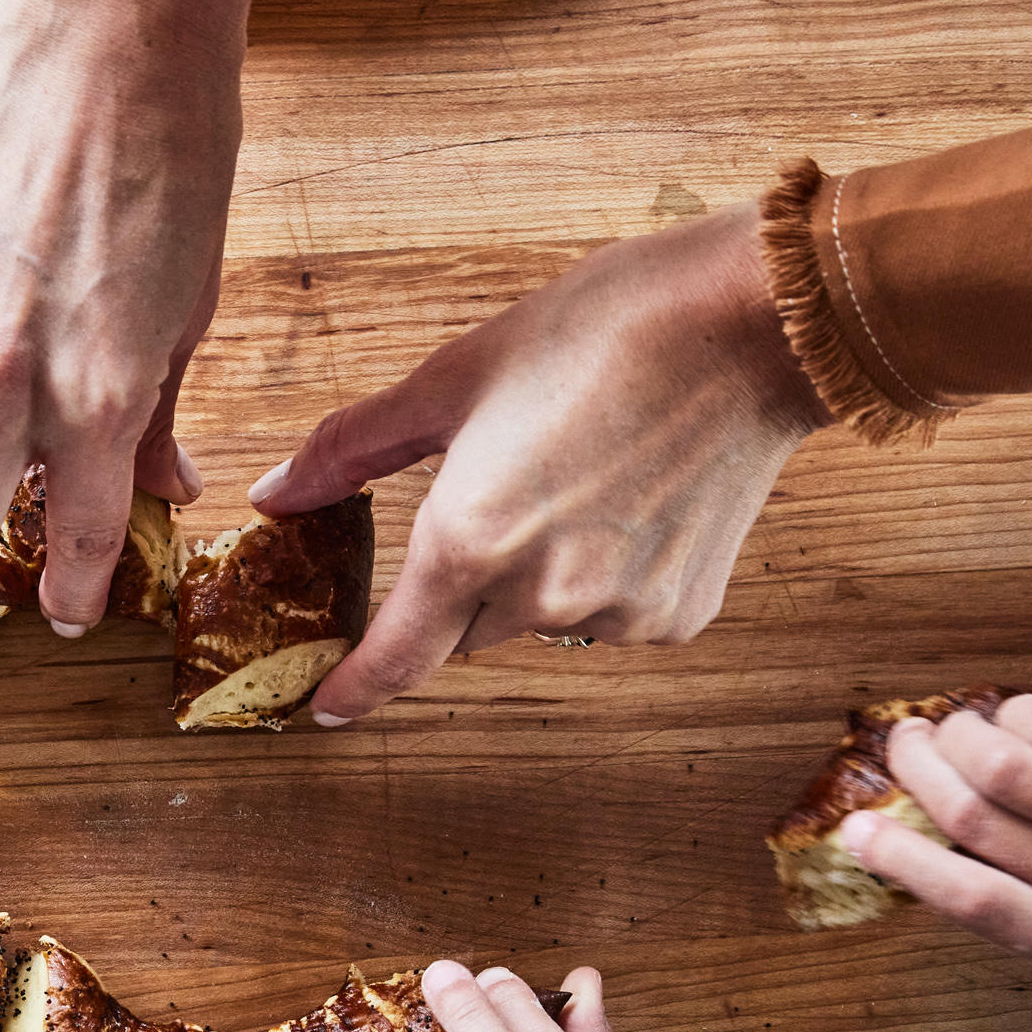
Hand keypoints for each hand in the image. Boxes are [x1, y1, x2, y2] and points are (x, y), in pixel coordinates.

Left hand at [250, 203, 826, 722]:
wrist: (753, 325)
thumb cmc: (606, 330)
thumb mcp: (456, 377)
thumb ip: (354, 449)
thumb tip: (279, 493)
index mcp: (469, 541)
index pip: (394, 658)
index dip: (353, 689)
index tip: (324, 706)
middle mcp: (540, 595)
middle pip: (464, 631)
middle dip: (459, 587)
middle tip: (497, 503)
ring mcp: (618, 613)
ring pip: (540, 621)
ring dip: (536, 578)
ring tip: (578, 476)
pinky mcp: (680, 614)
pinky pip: (612, 614)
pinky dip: (605, 576)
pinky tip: (631, 500)